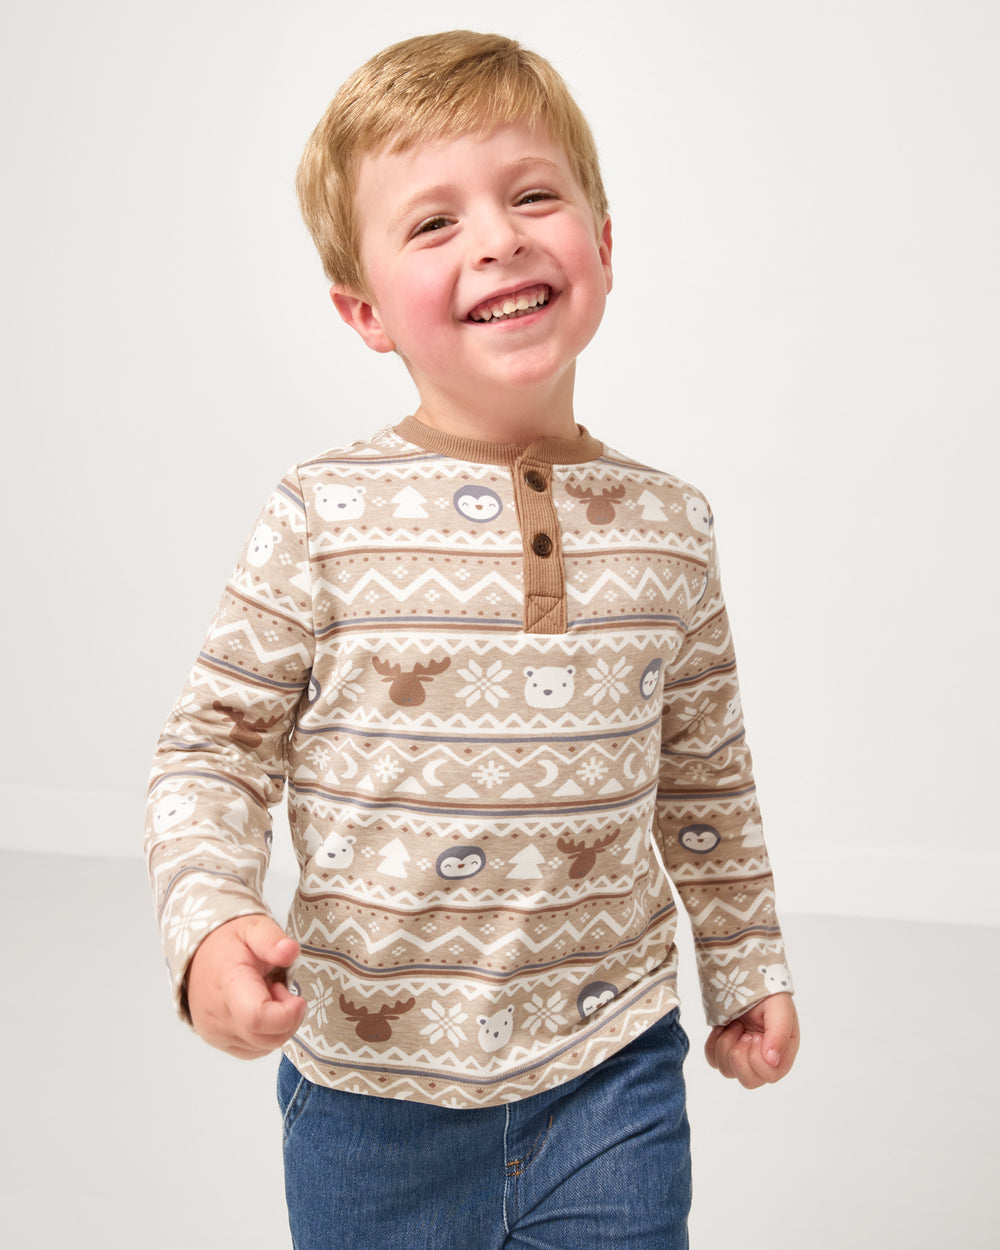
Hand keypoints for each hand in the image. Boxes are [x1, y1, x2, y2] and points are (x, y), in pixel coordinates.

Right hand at [186, 914, 307, 1058]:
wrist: (198, 955)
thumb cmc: (230, 942)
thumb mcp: (254, 927)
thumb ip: (272, 939)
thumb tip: (291, 951)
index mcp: (228, 984)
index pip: (257, 1017)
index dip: (287, 1015)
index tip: (298, 998)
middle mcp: (217, 1016)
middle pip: (266, 1037)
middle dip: (288, 1017)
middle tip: (280, 988)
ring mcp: (215, 1033)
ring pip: (263, 1046)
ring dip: (277, 1026)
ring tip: (267, 995)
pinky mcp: (218, 1042)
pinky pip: (254, 1050)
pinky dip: (266, 1034)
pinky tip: (261, 1009)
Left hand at [704, 992, 798, 1088]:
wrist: (745, 977)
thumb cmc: (767, 993)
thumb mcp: (779, 1008)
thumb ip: (779, 1033)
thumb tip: (772, 1060)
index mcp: (782, 1053)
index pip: (769, 1075)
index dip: (758, 1059)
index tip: (754, 1035)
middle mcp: (764, 1059)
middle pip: (748, 1080)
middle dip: (738, 1054)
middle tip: (741, 1030)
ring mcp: (743, 1055)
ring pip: (728, 1070)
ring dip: (725, 1045)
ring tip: (734, 1024)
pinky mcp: (725, 1049)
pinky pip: (713, 1060)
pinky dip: (713, 1044)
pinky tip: (722, 1027)